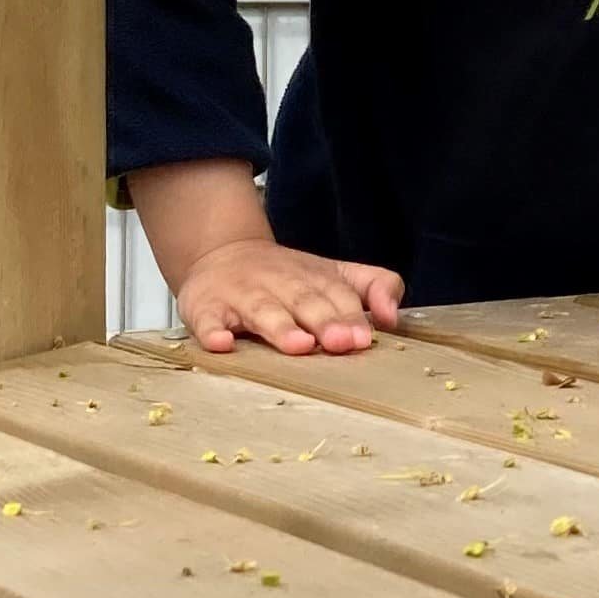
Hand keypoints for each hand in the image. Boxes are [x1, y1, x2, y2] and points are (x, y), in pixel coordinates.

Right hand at [171, 238, 404, 355]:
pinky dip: (213, 332)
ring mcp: (241, 295)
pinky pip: (207, 320)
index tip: (363, 337)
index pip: (338, 294)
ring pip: (262, 310)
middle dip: (324, 321)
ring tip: (298, 345)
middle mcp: (279, 283)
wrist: (220, 252)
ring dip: (279, 327)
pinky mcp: (206, 307)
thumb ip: (375, 286)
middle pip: (304, 301)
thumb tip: (392, 317)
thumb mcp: (336, 274)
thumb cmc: (287, 277)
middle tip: (342, 342)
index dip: (351, 315)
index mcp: (315, 277)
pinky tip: (222, 344)